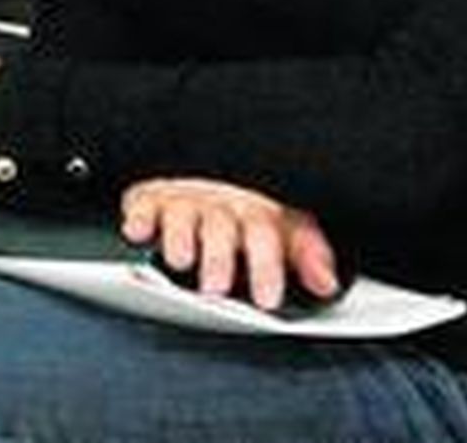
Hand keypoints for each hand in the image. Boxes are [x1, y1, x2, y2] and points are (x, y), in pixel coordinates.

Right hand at [121, 177, 340, 312]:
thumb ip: (306, 253)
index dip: (267, 266)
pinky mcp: (152, 201)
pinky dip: (139, 219)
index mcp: (255, 213)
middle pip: (222, 228)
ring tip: (180, 259)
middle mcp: (220, 206)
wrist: (204, 169)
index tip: (267, 297)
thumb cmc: (244, 209)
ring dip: (181, 237)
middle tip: (217, 287)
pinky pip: (143, 207)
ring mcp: (186, 202)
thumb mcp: (284, 226)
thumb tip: (328, 283)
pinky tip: (138, 232)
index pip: (265, 235)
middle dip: (219, 256)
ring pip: (183, 217)